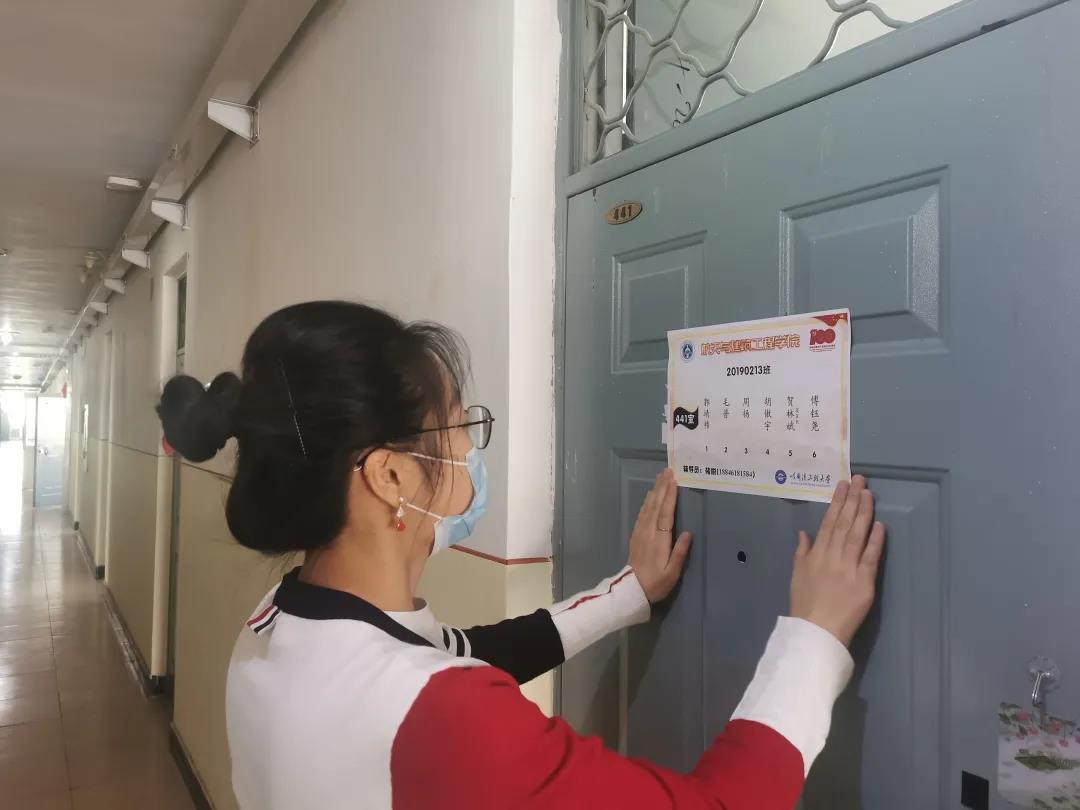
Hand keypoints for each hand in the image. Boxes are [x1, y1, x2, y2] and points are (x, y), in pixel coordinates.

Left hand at [628, 469, 692, 603]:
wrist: (632, 590)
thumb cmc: (656, 583)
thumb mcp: (672, 572)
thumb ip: (680, 552)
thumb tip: (688, 533)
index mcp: (660, 539)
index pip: (665, 513)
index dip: (670, 496)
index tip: (674, 480)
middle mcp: (649, 532)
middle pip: (655, 505)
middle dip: (662, 487)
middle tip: (667, 471)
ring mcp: (641, 532)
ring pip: (648, 507)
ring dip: (654, 491)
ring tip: (660, 478)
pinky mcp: (636, 535)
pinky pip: (642, 513)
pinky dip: (647, 502)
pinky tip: (649, 496)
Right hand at [790, 475, 885, 646]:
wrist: (816, 631)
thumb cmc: (805, 605)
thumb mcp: (796, 575)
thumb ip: (801, 552)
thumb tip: (804, 533)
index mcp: (815, 554)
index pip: (828, 522)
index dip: (837, 502)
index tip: (843, 485)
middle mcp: (832, 556)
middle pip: (844, 523)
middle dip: (852, 500)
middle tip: (860, 480)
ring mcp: (849, 567)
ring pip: (857, 534)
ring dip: (864, 513)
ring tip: (869, 494)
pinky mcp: (864, 581)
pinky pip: (871, 557)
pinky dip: (876, 540)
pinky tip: (880, 525)